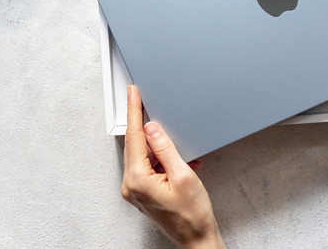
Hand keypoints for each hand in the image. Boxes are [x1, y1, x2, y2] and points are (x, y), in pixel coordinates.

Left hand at [121, 85, 224, 248]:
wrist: (196, 238)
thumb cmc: (192, 215)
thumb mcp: (183, 175)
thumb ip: (166, 148)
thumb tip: (152, 128)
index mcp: (138, 179)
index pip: (134, 137)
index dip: (134, 111)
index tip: (132, 93)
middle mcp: (131, 185)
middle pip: (136, 145)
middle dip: (146, 126)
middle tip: (148, 104)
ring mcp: (136, 190)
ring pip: (144, 156)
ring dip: (161, 149)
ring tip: (182, 156)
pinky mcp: (143, 193)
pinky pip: (149, 167)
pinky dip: (163, 161)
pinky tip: (180, 164)